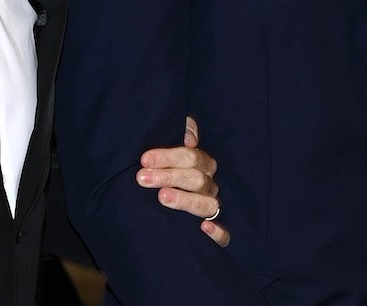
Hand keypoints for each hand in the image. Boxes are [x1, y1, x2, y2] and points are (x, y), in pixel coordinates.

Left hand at [137, 115, 229, 246]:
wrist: (163, 201)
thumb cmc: (165, 170)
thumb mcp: (169, 149)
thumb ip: (182, 131)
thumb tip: (190, 137)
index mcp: (202, 165)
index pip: (191, 157)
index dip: (168, 157)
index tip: (145, 159)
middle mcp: (209, 186)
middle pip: (196, 179)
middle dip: (168, 176)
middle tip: (142, 177)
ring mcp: (213, 209)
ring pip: (208, 204)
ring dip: (185, 200)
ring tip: (162, 197)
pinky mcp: (217, 233)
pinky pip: (225, 235)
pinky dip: (218, 232)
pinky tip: (203, 228)